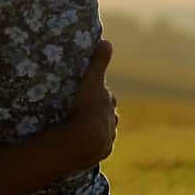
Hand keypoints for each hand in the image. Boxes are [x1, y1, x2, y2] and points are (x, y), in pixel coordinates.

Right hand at [70, 39, 118, 163]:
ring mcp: (107, 138)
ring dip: (98, 130)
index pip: (108, 98)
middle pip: (108, 116)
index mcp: (109, 105)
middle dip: (101, 113)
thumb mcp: (91, 82)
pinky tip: (83, 146)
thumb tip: (107, 41)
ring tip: (84, 130)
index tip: (94, 93)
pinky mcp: (100, 153)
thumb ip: (98, 62)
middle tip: (88, 111)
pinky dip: (92, 145)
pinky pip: (97, 148)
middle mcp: (111, 122)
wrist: (84, 141)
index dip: (102, 95)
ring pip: (105, 132)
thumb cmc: (86, 109)